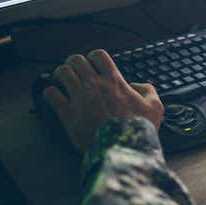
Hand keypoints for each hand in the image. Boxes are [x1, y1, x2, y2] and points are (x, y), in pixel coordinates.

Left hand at [42, 50, 164, 153]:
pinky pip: (51, 95)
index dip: (93, 58)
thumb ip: (148, 91)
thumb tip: (137, 86)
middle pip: (76, 60)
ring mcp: (80, 99)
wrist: (125, 149)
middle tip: (75, 73)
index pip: (98, 55)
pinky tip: (53, 97)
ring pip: (62, 72)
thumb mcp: (155, 107)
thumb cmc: (139, 129)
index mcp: (114, 82)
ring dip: (60, 75)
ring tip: (61, 82)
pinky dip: (50, 93)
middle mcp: (95, 86)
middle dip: (73, 64)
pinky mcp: (69, 115)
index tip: (93, 66)